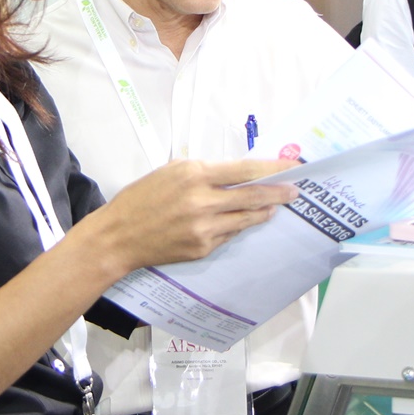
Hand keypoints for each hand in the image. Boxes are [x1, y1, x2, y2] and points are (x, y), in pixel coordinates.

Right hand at [86, 158, 295, 271]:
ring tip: (274, 206)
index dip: (272, 168)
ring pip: (246, 218)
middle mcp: (202, 200)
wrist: (118, 237)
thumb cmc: (140, 199)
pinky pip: (230, 234)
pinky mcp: (203, 247)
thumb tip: (235, 174)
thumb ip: (202, 172)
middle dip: (278, 192)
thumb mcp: (169, 172)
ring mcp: (204, 227)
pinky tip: (245, 220)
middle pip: (253, 195)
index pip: (244, 169)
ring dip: (263, 211)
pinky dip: (239, 225)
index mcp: (194, 174)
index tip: (292, 166)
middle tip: (294, 191)